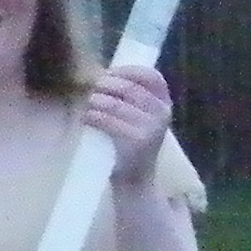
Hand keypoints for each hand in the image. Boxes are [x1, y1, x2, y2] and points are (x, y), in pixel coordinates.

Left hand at [82, 65, 174, 184]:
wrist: (135, 179)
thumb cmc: (132, 143)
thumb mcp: (139, 117)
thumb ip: (129, 97)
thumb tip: (99, 74)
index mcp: (165, 103)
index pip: (151, 76)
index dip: (128, 71)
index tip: (108, 73)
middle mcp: (162, 113)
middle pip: (129, 89)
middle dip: (105, 85)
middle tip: (89, 87)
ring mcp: (151, 128)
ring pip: (116, 105)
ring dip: (96, 100)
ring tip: (85, 102)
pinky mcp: (137, 142)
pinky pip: (109, 122)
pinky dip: (93, 116)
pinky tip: (85, 116)